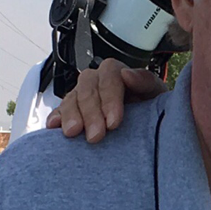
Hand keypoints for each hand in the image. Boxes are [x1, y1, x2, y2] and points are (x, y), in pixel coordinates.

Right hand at [46, 58, 167, 142]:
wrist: (147, 124)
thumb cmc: (152, 107)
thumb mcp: (156, 94)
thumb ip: (146, 82)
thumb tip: (128, 74)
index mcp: (117, 73)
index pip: (109, 77)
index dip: (109, 99)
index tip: (113, 123)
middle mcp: (96, 81)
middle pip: (87, 89)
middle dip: (90, 113)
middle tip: (95, 136)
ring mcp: (82, 95)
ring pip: (71, 98)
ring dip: (71, 116)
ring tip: (73, 133)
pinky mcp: (72, 111)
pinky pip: (59, 111)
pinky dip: (56, 118)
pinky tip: (54, 127)